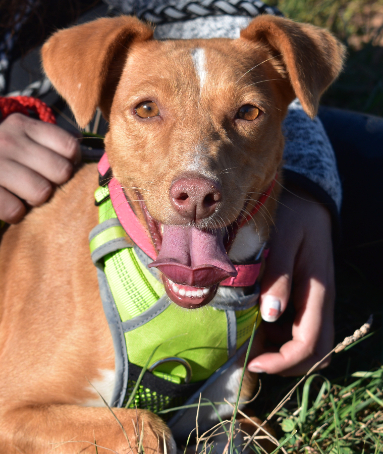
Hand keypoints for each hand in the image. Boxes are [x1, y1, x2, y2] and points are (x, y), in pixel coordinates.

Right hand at [0, 112, 79, 222]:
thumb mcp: (6, 128)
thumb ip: (38, 137)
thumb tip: (77, 156)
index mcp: (22, 124)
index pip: (69, 146)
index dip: (70, 162)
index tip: (58, 169)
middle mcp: (10, 141)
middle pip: (61, 172)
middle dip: (55, 184)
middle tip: (38, 184)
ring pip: (41, 193)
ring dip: (34, 200)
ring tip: (19, 195)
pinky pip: (15, 211)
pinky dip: (14, 214)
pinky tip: (5, 205)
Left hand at [248, 188, 334, 375]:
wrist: (308, 203)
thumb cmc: (294, 217)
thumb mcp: (283, 239)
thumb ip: (279, 275)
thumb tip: (270, 316)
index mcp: (318, 293)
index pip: (309, 345)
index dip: (282, 362)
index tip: (252, 362)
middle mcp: (320, 304)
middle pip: (313, 354)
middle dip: (282, 363)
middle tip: (247, 355)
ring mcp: (314, 302)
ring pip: (305, 343)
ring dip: (279, 351)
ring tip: (247, 338)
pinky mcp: (305, 298)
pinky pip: (296, 328)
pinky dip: (277, 336)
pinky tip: (254, 322)